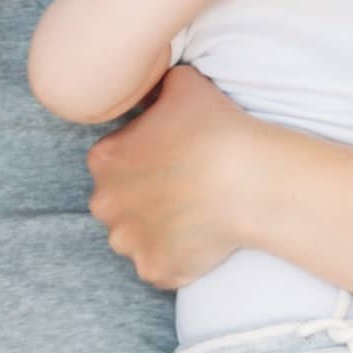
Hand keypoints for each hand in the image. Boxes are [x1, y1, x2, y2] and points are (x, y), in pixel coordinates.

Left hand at [86, 65, 258, 288]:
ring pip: (136, 238)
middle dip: (143, 198)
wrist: (248, 180)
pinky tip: (201, 240)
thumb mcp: (184, 84)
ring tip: (194, 216)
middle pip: (119, 202)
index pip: (113, 161)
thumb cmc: (215, 129)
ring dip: (157, 230)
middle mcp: (106, 204)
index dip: (143, 158)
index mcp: (104, 160)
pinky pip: (160, 267)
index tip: (171, 157)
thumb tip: (158, 83)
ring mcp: (129, 242)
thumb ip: (160, 83)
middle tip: (184, 187)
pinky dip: (176, 259)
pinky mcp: (155, 269)